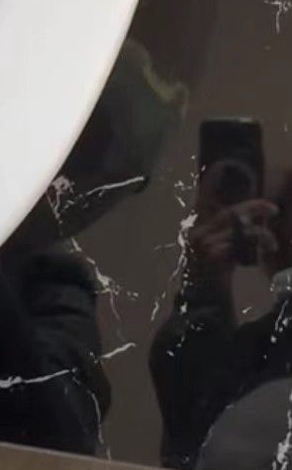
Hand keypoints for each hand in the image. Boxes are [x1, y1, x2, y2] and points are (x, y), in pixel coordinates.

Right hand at [188, 162, 276, 286]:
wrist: (205, 304)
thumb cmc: (213, 279)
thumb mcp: (220, 252)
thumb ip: (228, 235)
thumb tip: (248, 219)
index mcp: (197, 228)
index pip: (203, 198)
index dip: (212, 181)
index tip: (223, 166)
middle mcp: (197, 232)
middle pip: (229, 212)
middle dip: (253, 207)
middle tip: (273, 208)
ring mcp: (204, 244)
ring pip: (237, 227)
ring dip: (260, 232)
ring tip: (273, 241)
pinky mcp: (213, 256)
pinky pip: (239, 243)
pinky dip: (255, 243)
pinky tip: (266, 248)